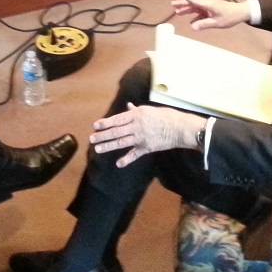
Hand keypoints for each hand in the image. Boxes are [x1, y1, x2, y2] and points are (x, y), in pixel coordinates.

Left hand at [90, 103, 204, 167]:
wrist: (180, 128)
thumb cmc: (167, 116)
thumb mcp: (150, 110)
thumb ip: (137, 111)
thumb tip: (128, 107)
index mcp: (137, 115)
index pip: (117, 119)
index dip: (105, 123)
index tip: (95, 125)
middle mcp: (137, 126)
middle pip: (116, 131)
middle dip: (103, 135)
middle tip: (91, 138)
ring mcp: (141, 138)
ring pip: (122, 142)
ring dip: (109, 146)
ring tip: (98, 149)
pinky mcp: (147, 148)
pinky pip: (135, 154)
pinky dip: (127, 159)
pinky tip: (118, 163)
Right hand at [172, 0, 249, 30]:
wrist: (241, 13)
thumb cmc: (230, 17)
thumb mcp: (217, 22)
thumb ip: (204, 24)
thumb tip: (192, 27)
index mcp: (207, 4)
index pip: (193, 0)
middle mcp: (207, 4)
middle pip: (192, 3)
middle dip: (182, 4)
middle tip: (172, 4)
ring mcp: (209, 7)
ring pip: (196, 8)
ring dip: (187, 10)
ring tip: (178, 12)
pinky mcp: (212, 10)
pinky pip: (201, 13)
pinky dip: (196, 16)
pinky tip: (191, 22)